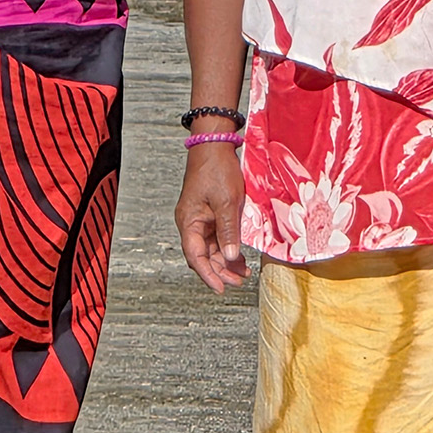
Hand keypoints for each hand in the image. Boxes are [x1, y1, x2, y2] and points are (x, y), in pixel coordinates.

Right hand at [175, 146, 248, 294]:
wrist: (215, 143)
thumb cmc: (217, 169)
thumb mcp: (226, 202)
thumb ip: (228, 231)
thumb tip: (231, 258)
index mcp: (189, 221)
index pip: (195, 257)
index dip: (208, 274)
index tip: (221, 288)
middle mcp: (191, 223)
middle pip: (203, 255)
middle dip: (221, 270)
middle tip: (239, 282)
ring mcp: (200, 218)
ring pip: (211, 248)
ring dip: (226, 261)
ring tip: (244, 272)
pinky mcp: (209, 212)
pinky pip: (217, 237)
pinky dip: (228, 247)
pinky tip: (240, 255)